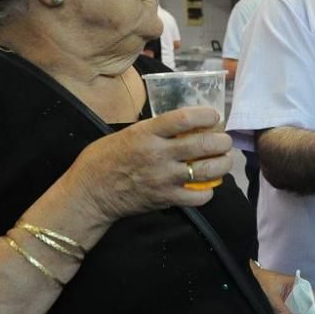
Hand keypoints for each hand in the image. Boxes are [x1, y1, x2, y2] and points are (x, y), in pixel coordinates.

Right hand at [69, 107, 232, 222]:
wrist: (89, 193)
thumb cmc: (103, 159)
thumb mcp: (127, 133)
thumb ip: (154, 129)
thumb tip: (182, 124)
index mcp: (146, 133)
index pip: (185, 118)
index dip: (206, 115)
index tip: (214, 116)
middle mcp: (158, 154)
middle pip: (204, 143)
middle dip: (222, 141)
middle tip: (224, 141)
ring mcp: (164, 178)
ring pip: (208, 170)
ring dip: (223, 164)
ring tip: (224, 160)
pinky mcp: (166, 198)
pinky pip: (199, 196)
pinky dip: (208, 191)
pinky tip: (207, 186)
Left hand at [249, 261, 309, 313]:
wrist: (248, 279)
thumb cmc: (261, 283)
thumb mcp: (272, 297)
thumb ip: (281, 311)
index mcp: (300, 285)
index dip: (314, 312)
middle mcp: (299, 292)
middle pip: (309, 308)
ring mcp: (293, 300)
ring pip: (301, 313)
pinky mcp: (286, 306)